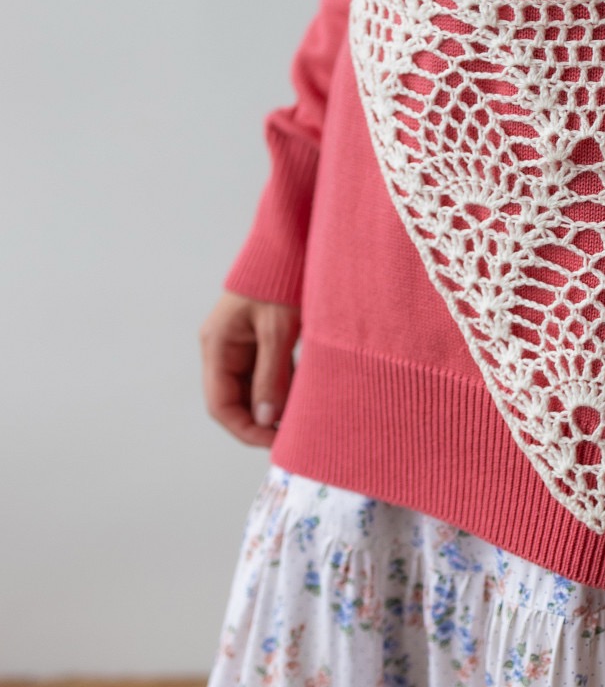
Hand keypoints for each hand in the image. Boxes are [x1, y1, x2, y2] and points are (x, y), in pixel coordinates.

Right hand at [199, 290, 300, 447]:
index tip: (274, 443)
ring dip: (276, 406)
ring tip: (302, 419)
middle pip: (236, 401)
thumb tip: (266, 420)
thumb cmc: (279, 280)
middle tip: (294, 435)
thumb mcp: (278, 330)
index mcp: (217, 345)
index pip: (220, 405)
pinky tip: (305, 396)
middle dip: (262, 421)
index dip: (245, 429)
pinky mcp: (261, 340)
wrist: (290, 243)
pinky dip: (284, 387)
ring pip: (254, 389)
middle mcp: (224, 348)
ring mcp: (241, 344)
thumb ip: (271, 375)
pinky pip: (269, 373)